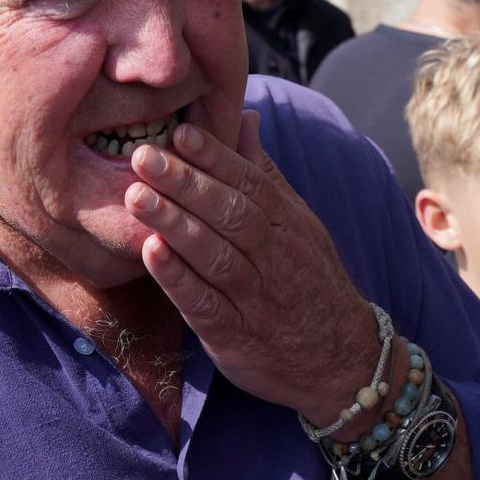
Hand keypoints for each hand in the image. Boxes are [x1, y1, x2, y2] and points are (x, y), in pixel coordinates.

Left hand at [125, 112, 376, 424]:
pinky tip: (151, 254)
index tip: (179, 132)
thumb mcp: (297, 223)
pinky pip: (205, 304)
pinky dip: (178, 279)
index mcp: (286, 224)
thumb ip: (264, 173)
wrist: (342, 362)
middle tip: (143, 157)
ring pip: (214, 255)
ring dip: (174, 224)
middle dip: (185, 183)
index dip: (214, 156)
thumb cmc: (309, 279)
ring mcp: (255, 298)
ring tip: (136, 197)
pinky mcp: (234, 336)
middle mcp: (274, 257)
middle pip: (230, 213)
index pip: (250, 182)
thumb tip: (244, 117)